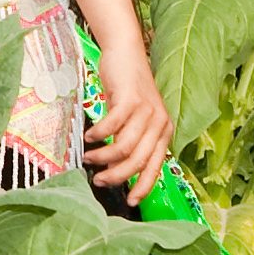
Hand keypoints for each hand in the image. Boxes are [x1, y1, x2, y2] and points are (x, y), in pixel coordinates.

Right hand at [86, 47, 171, 202]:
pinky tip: (89, 137)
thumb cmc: (128, 89)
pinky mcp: (130, 100)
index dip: (143, 186)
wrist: (126, 53)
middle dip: (116, 176)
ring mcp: (146, 111)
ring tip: (89, 159)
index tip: (130, 201)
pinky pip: (111, 127)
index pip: (156, 167)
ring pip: (123, 147)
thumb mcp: (134, 119)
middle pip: (137, 161)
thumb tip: (116, 170)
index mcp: (164, 131)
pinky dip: (98, 135)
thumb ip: (131, 142)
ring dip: (103, 158)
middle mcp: (159, 123)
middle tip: (99, 180)